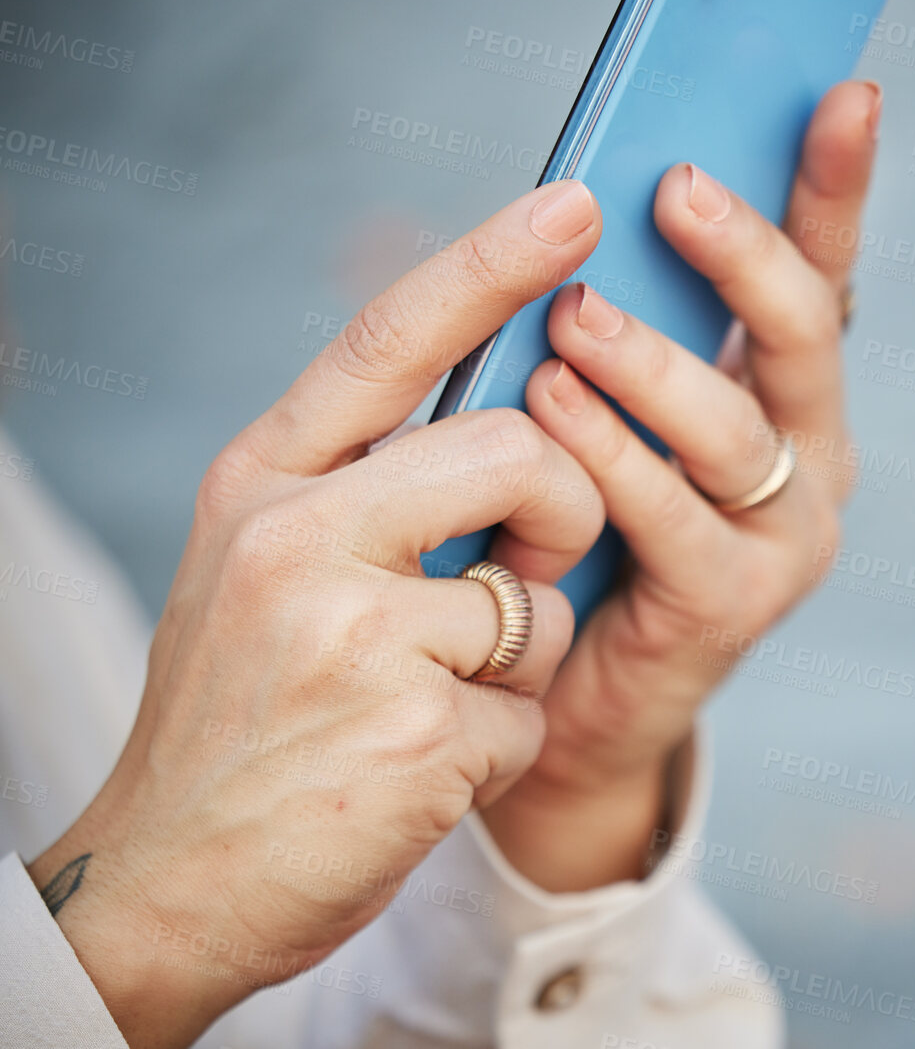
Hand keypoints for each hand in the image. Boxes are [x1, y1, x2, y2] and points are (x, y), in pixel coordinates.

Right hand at [27, 181, 610, 1048]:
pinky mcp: (414, 733)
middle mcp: (295, 537)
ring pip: (538, 597)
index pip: (389, 340)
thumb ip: (368, 490)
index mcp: (262, 483)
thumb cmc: (243, 717)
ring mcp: (351, 634)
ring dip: (517, 661)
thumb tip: (517, 424)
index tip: (576, 202)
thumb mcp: (267, 571)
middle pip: (513, 449)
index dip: (490, 263)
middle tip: (523, 569)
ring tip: (429, 701)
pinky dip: (500, 750)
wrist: (167, 882)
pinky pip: (532, 711)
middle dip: (558, 509)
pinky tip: (418, 776)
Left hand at [480, 81, 879, 889]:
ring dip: (653, 361)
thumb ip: (618, 321)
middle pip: (804, 331)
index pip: (823, 269)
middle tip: (677, 187)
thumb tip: (584, 198)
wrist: (558, 699)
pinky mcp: (735, 605)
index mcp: (786, 391)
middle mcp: (811, 454)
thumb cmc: (572, 526)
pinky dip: (609, 457)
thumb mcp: (602, 408)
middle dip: (748, 251)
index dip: (838, 182)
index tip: (848, 89)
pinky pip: (672, 515)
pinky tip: (550, 410)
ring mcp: (785, 534)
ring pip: (737, 425)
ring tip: (575, 317)